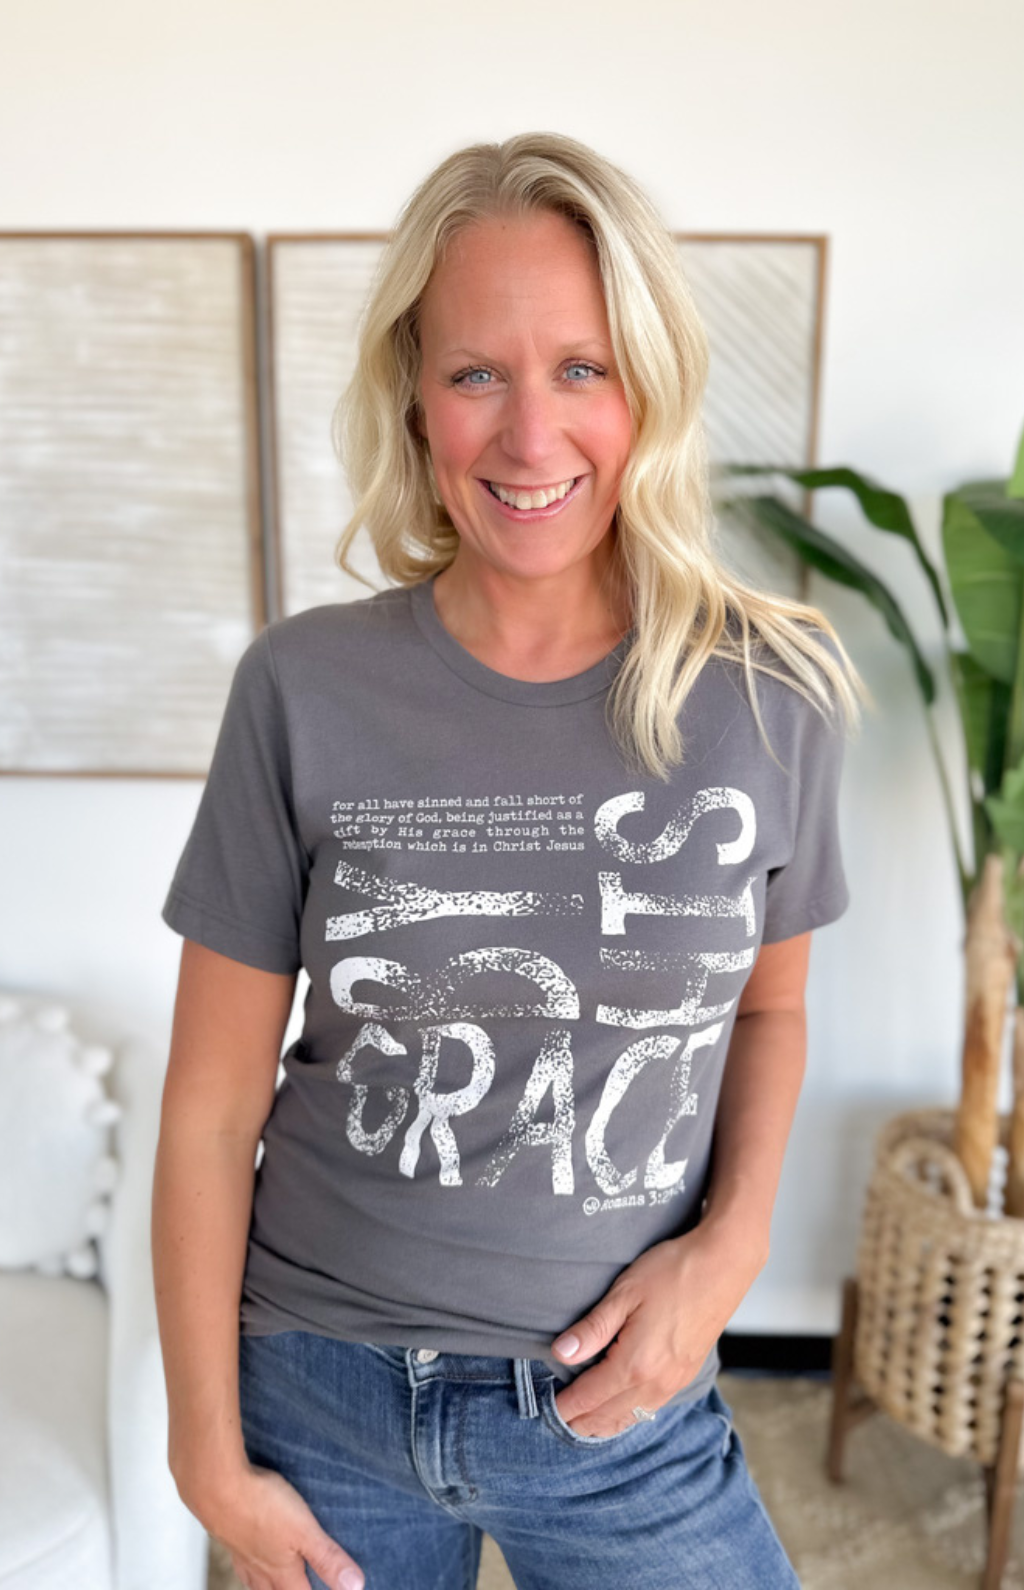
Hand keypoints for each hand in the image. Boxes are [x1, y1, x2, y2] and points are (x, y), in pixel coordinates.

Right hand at [176, 1457, 365, 1589]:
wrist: (214, 1487)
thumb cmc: (261, 1506)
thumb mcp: (304, 1531)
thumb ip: (328, 1558)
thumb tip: (355, 1586)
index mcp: (280, 1572)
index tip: (328, 1589)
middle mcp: (258, 1568)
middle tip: (298, 1586)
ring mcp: (239, 1551)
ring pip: (254, 1578)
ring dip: (266, 1583)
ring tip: (274, 1581)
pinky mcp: (226, 1532)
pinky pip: (240, 1555)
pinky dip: (249, 1559)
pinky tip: (248, 1546)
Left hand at [549, 1219, 767, 1437]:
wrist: (723, 1264)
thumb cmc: (673, 1271)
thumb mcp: (625, 1294)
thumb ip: (592, 1329)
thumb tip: (559, 1353)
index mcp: (635, 1364)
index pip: (589, 1398)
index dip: (564, 1406)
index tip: (545, 1408)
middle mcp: (656, 1383)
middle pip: (607, 1417)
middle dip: (579, 1421)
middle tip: (555, 1419)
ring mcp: (674, 1382)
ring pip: (631, 1419)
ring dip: (603, 1423)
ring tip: (581, 1421)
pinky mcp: (686, 1375)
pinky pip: (650, 1409)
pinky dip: (628, 1416)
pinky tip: (618, 1409)